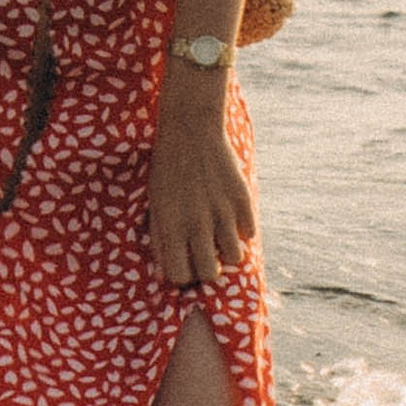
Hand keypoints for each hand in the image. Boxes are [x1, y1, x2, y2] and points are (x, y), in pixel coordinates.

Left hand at [147, 77, 256, 286]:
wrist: (190, 130)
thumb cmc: (167, 169)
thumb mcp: (155, 204)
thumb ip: (160, 240)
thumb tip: (163, 275)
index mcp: (171, 226)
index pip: (180, 275)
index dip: (183, 274)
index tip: (185, 263)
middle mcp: (197, 223)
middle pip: (210, 273)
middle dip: (208, 268)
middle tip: (206, 254)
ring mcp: (222, 211)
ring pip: (234, 257)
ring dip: (227, 250)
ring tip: (220, 236)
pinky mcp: (241, 198)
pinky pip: (249, 233)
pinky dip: (242, 229)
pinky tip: (232, 216)